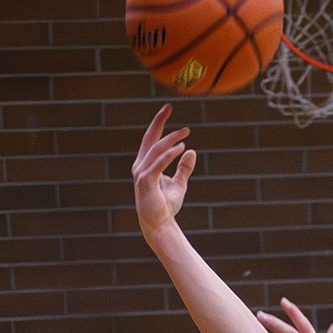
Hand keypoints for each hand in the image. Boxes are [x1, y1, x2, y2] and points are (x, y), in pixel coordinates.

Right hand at [132, 104, 194, 237]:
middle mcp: (140, 166)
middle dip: (158, 121)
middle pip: (149, 138)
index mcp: (145, 164)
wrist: (159, 225)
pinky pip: (158, 164)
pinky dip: (169, 155)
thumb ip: (184, 168)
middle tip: (169, 107)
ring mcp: (141, 174)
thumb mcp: (179, 184)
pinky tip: (181, 148)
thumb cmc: (166, 206)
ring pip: (156, 150)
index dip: (159, 123)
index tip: (168, 108)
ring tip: (185, 133)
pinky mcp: (146, 183)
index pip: (152, 139)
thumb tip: (191, 152)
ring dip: (171, 139)